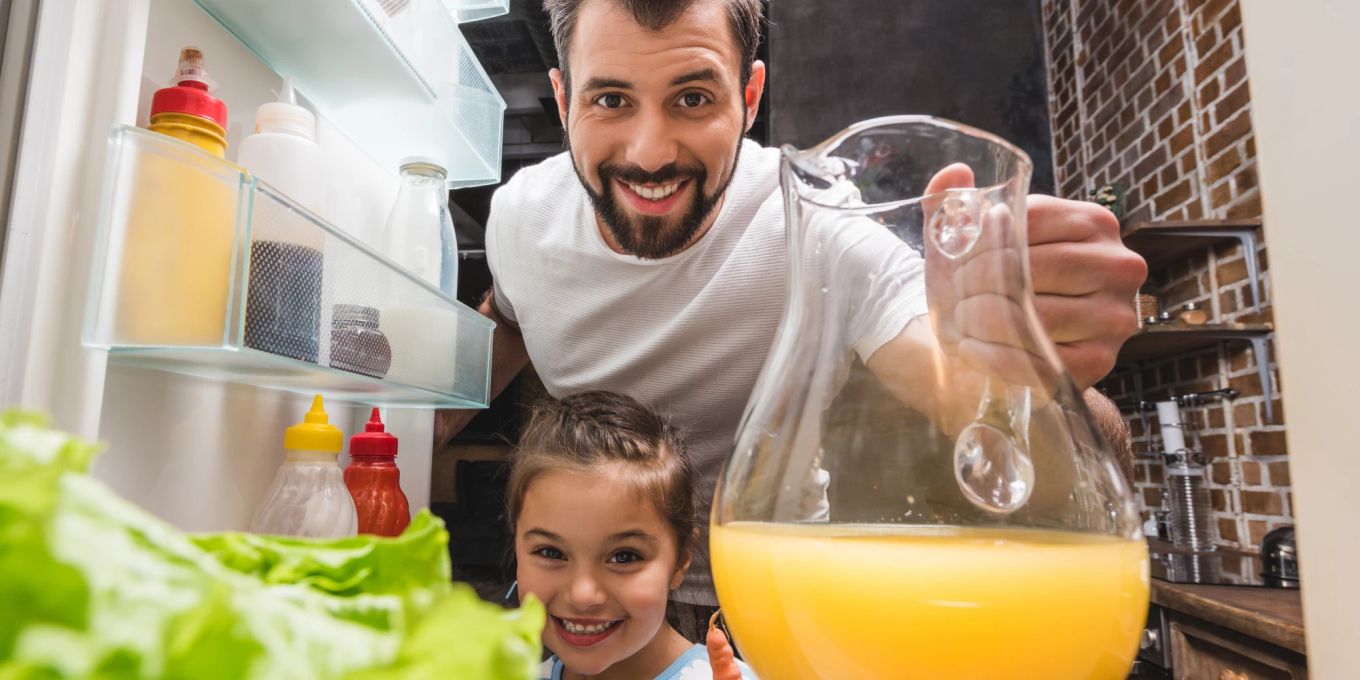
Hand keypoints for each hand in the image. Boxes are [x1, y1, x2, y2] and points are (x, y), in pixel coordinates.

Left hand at [921, 165, 1145, 390]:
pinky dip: (993, 356)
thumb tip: (955, 172)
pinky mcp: (1101, 361)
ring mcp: (1114, 316)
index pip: (1026, 223)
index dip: (980, 243)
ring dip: (979, 322)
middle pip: (1028, 270)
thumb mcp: (973, 239)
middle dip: (976, 286)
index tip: (958, 260)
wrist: (1010, 338)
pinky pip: (1037, 359)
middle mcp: (1117, 265)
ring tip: (961, 321)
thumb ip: (955, 202)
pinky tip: (973, 348)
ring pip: (1029, 315)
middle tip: (954, 297)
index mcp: (1093, 222)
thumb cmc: (992, 282)